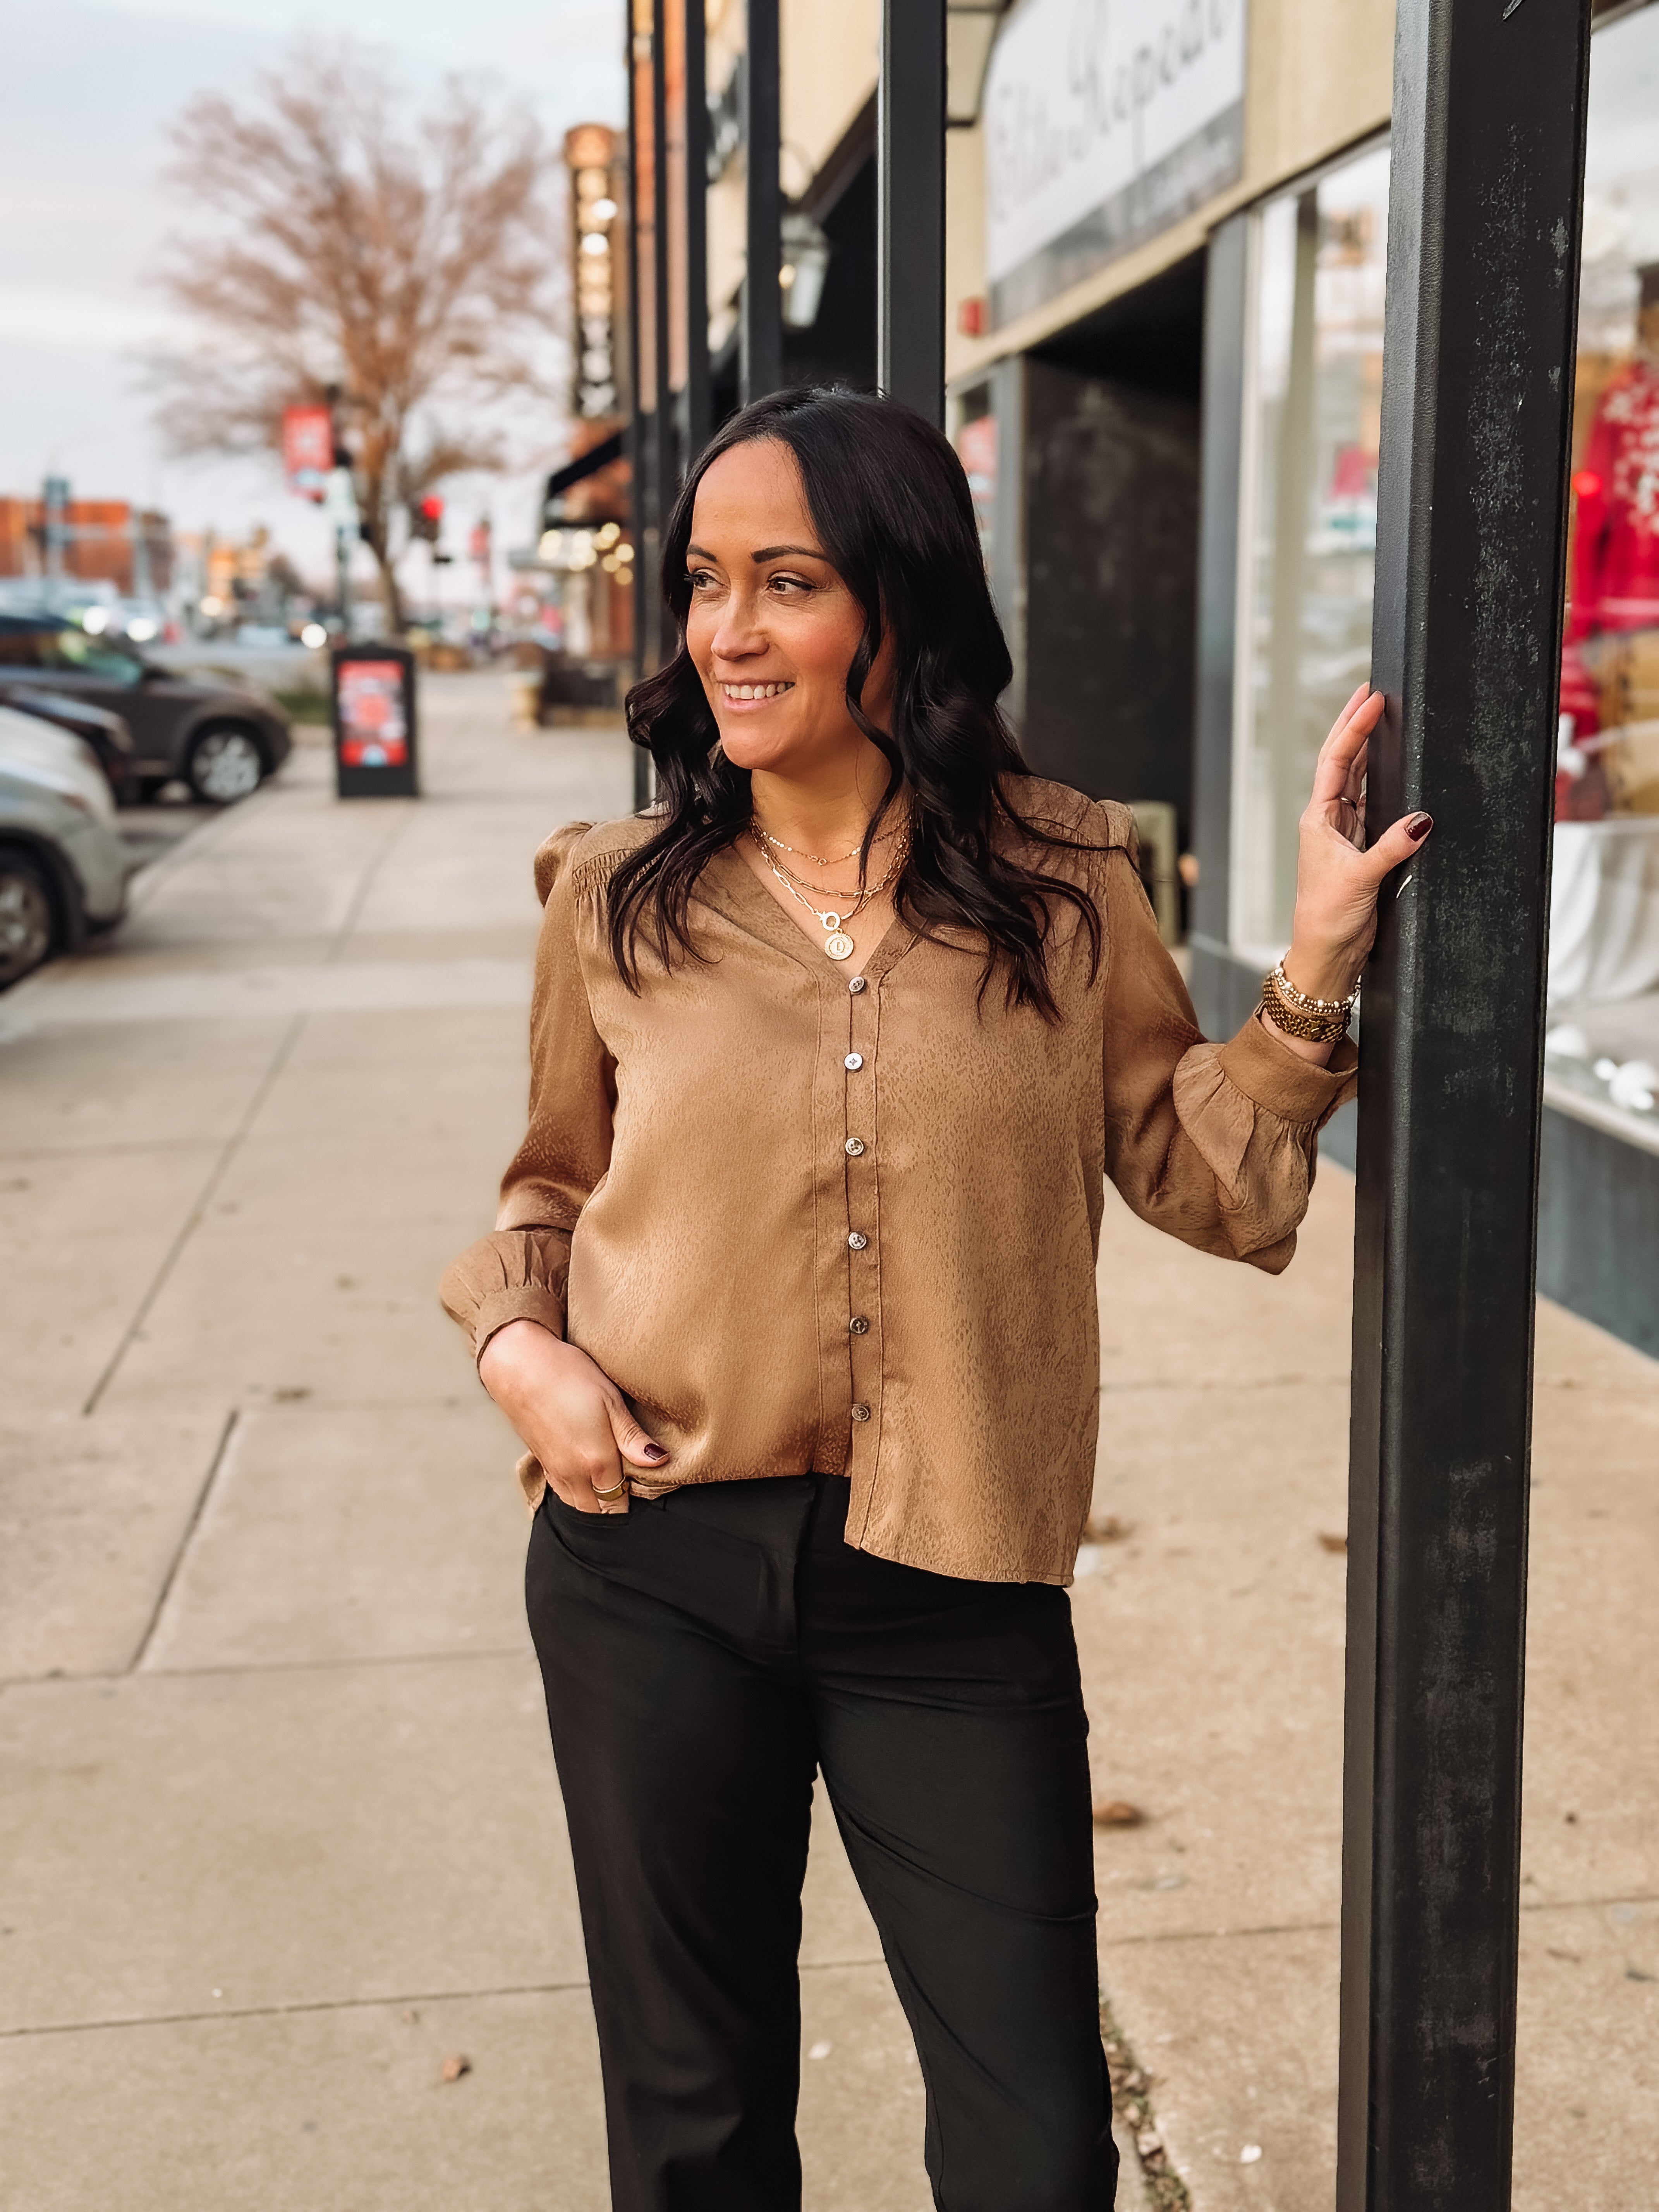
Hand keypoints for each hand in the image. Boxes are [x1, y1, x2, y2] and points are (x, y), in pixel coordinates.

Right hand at [477, 1320, 667, 1513]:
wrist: (520, 1366)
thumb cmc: (570, 1376)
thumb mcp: (610, 1400)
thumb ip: (632, 1437)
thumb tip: (659, 1461)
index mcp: (596, 1461)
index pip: (619, 1500)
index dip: (633, 1496)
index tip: (643, 1483)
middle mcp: (573, 1473)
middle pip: (598, 1510)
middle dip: (614, 1504)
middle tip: (629, 1482)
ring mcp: (554, 1470)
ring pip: (578, 1504)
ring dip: (595, 1500)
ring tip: (609, 1479)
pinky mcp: (541, 1461)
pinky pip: (562, 1492)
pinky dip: (576, 1492)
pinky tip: (584, 1475)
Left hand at [1265, 686, 1433, 1063]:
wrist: (1326, 954)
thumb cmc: (1329, 919)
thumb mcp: (1361, 880)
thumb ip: (1392, 848)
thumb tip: (1422, 819)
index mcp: (1318, 820)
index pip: (1335, 761)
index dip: (1353, 728)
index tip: (1371, 699)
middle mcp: (1328, 821)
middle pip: (1341, 762)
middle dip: (1355, 726)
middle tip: (1371, 692)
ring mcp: (1343, 834)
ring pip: (1355, 781)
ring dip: (1365, 749)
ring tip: (1378, 717)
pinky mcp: (1360, 849)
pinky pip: (1370, 805)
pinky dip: (1379, 782)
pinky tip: (1388, 768)